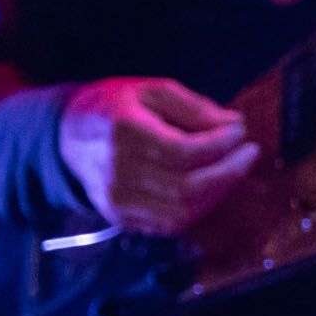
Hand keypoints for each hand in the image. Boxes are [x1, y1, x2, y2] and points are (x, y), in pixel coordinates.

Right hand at [56, 78, 256, 235]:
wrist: (66, 136)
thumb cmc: (115, 106)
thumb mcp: (152, 91)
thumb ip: (195, 108)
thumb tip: (236, 125)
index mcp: (123, 133)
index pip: (184, 151)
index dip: (221, 144)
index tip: (241, 131)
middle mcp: (117, 172)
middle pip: (186, 187)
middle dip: (229, 171)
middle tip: (249, 152)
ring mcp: (116, 200)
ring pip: (180, 212)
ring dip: (218, 193)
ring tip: (233, 169)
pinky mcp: (119, 217)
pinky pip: (168, 224)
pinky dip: (198, 208)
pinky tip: (211, 187)